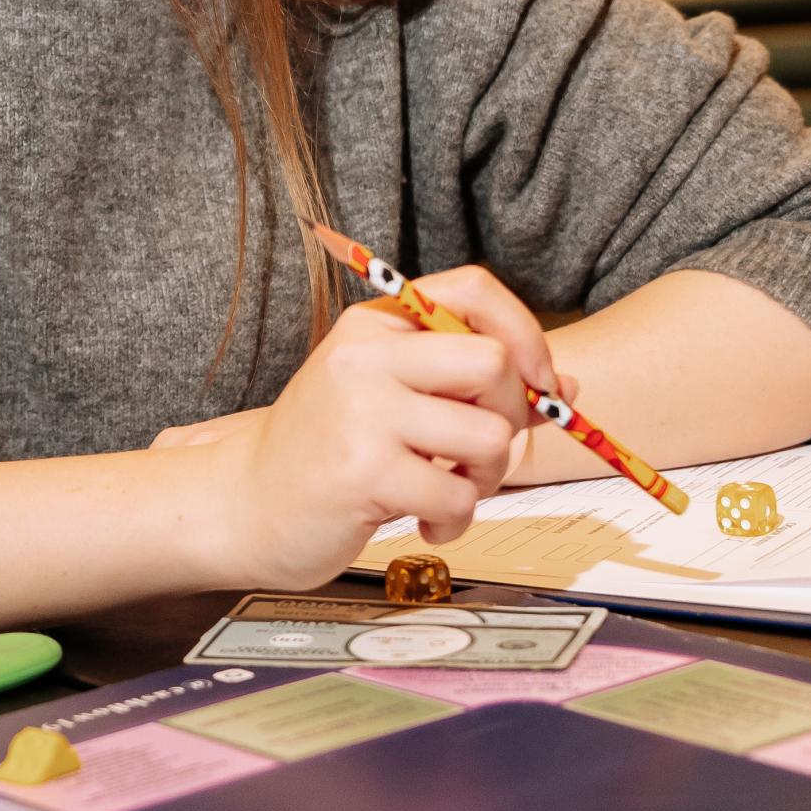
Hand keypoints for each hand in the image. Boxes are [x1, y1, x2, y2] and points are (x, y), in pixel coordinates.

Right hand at [173, 265, 558, 591]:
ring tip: (446, 491)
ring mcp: (363, 413)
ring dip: (484, 478)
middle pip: (495, 364)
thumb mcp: (388, 397)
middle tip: (477, 451)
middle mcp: (366, 356)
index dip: (525, 333)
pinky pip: (458, 494)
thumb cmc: (322, 452)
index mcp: (373, 325)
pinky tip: (421, 520)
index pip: (472, 291)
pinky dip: (454, 518)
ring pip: (488, 435)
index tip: (539, 383)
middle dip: (511, 415)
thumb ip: (469, 385)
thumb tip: (567, 386)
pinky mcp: (364, 473)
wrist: (243, 505)